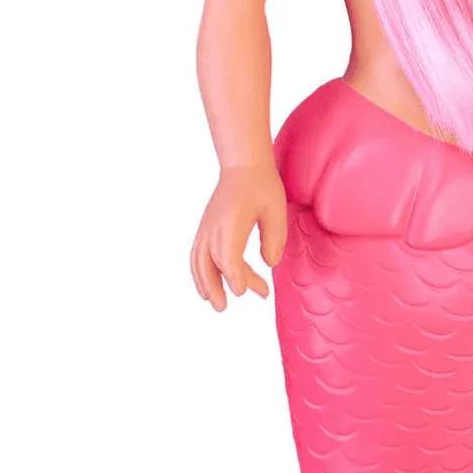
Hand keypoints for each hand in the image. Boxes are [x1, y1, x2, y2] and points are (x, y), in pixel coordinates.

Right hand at [190, 165, 288, 309]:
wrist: (243, 165)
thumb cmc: (262, 185)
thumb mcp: (276, 209)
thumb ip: (274, 238)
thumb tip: (270, 264)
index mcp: (231, 222)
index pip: (228, 256)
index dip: (234, 276)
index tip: (244, 292)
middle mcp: (214, 227)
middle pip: (210, 263)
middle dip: (216, 288)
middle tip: (225, 307)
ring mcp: (206, 227)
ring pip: (199, 261)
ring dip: (205, 283)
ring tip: (215, 303)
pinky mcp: (206, 227)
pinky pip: (197, 254)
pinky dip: (199, 272)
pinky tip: (207, 285)